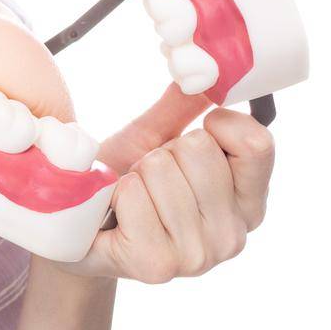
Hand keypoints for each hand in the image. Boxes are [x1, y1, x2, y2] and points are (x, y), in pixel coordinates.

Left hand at [49, 83, 275, 282]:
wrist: (73, 227)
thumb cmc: (122, 179)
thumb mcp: (156, 138)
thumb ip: (186, 106)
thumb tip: (204, 63)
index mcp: (248, 203)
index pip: (257, 143)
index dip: (218, 125)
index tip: (189, 136)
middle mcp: (233, 235)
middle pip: (199, 149)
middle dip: (162, 151)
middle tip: (146, 178)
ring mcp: (198, 256)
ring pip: (161, 169)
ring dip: (134, 174)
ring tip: (129, 197)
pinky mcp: (156, 266)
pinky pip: (132, 195)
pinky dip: (113, 194)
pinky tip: (115, 215)